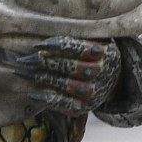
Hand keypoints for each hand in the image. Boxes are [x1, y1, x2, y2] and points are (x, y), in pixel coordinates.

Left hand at [0, 36, 120, 118]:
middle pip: (69, 66)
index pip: (76, 47)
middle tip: (24, 60)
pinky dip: (47, 98)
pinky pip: (65, 104)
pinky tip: (33, 92)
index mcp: (105, 51)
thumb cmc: (97, 55)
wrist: (117, 81)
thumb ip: (76, 36)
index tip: (37, 46)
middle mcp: (102, 72)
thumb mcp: (95, 40)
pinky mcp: (87, 106)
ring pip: (65, 84)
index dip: (55, 46)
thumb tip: (44, 34)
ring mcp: (95, 91)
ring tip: (25, 72)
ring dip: (42, 78)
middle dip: (43, 62)